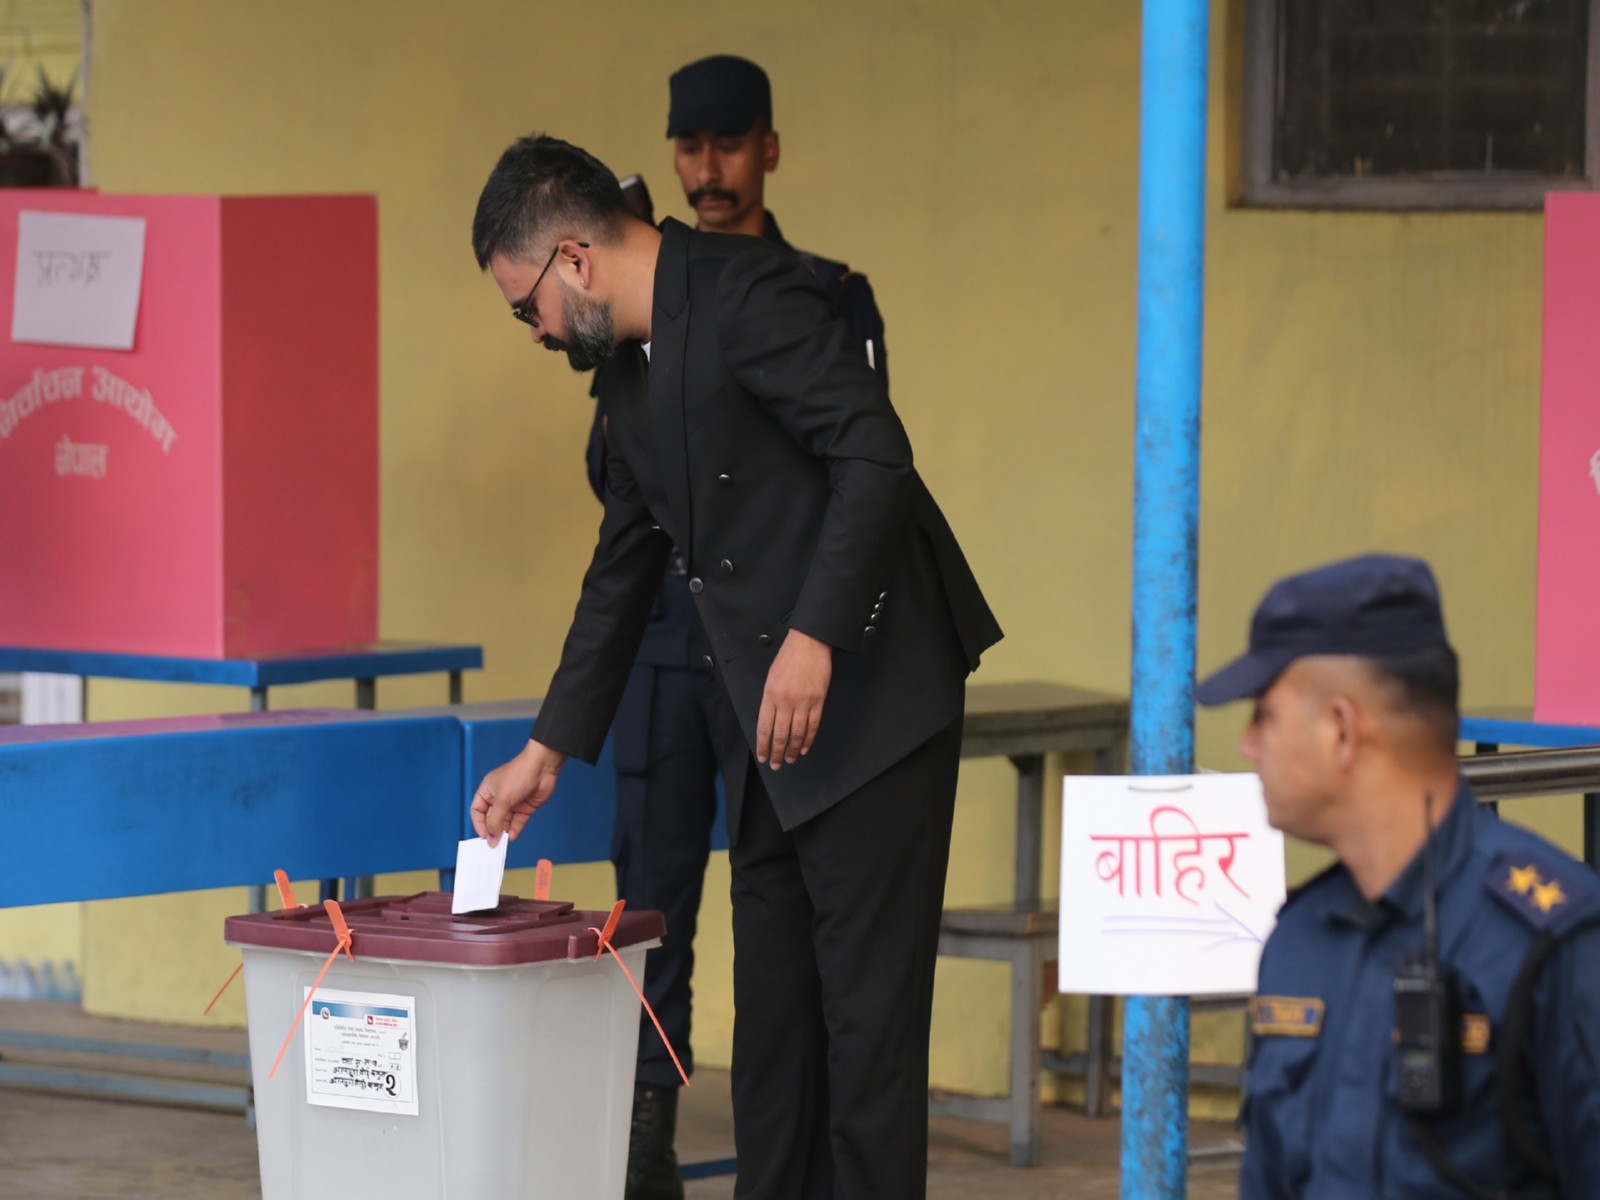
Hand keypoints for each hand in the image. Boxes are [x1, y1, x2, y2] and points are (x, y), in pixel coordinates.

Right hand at [470, 739, 566, 844]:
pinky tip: (513, 836)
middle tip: (493, 843)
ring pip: (505, 822)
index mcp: (487, 790)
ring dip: (503, 832)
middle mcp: (499, 797)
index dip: (478, 823)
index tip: (483, 835)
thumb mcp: (502, 800)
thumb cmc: (518, 775)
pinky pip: (517, 822)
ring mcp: (513, 803)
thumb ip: (495, 820)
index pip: (477, 810)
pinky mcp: (525, 808)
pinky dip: (515, 830)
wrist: (542, 767)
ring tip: (503, 842)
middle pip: (491, 818)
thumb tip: (490, 838)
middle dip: (492, 830)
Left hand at [756, 629, 831, 769]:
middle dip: (777, 753)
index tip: (763, 756)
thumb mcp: (771, 677)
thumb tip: (770, 721)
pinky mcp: (818, 700)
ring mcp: (803, 702)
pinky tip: (805, 748)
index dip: (763, 745)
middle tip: (776, 764)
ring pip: (797, 733)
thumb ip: (770, 700)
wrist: (809, 642)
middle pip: (780, 734)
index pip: (764, 727)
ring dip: (793, 750)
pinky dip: (808, 739)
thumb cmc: (788, 657)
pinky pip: (813, 725)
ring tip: (791, 759)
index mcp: (770, 695)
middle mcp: (785, 701)